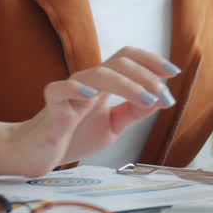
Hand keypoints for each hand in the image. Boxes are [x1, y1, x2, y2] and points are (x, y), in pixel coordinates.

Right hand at [7, 46, 180, 175]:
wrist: (38, 154)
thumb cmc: (73, 136)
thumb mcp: (113, 126)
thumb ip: (133, 112)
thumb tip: (159, 98)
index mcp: (103, 83)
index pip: (128, 58)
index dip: (151, 60)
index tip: (174, 72)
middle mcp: (88, 81)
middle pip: (119, 62)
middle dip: (147, 75)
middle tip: (164, 96)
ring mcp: (69, 91)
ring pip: (99, 74)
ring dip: (128, 84)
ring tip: (147, 98)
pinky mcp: (51, 106)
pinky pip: (61, 89)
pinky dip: (77, 89)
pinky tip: (93, 96)